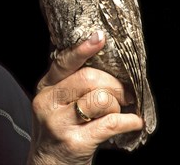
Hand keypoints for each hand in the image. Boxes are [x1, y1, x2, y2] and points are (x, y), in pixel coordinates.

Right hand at [27, 30, 143, 164]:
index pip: (64, 62)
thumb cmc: (59, 131)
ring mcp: (59, 123)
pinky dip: (129, 121)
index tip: (100, 37)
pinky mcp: (75, 142)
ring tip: (119, 112)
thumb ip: (70, 84)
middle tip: (127, 94)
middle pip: (89, 78)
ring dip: (119, 105)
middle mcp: (48, 102)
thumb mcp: (56, 104)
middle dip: (116, 85)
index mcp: (45, 88)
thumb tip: (104, 63)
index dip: (83, 49)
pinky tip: (133, 123)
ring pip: (101, 99)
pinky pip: (111, 123)